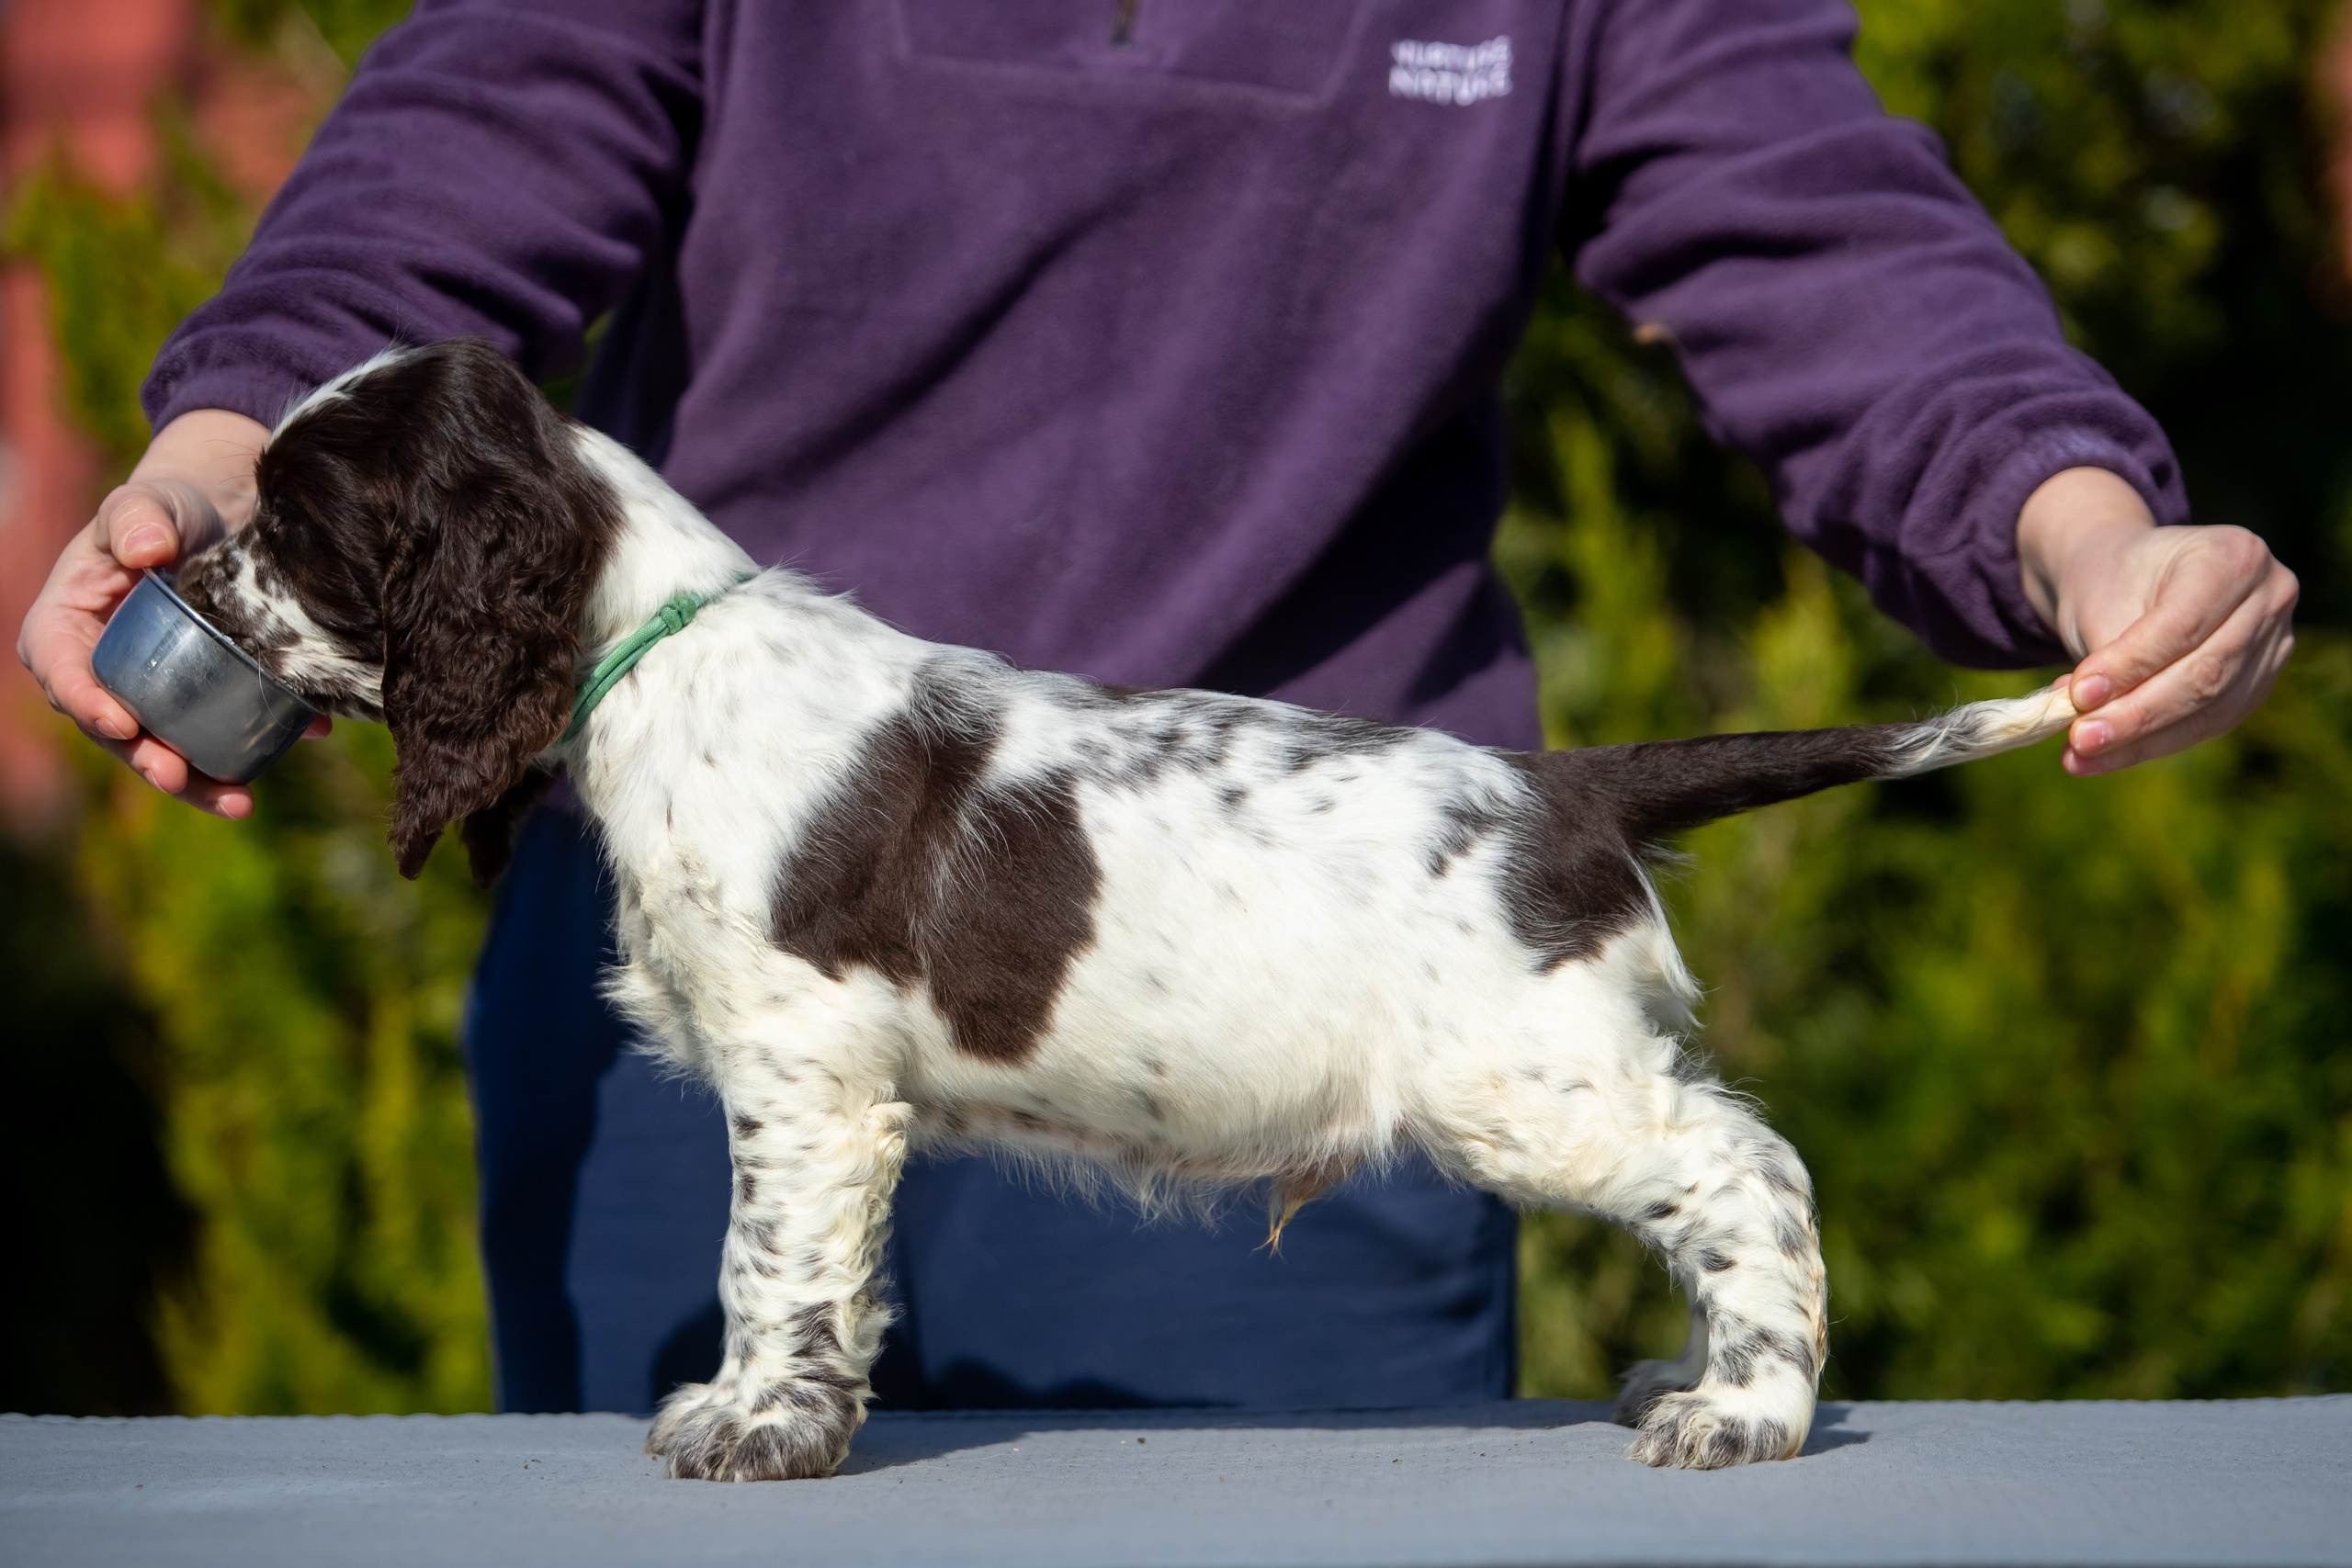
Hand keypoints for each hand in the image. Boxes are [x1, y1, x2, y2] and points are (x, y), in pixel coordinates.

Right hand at [15, 408, 309, 818]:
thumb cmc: (173, 505)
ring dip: (200, 781)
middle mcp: (105, 667)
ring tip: (238, 802)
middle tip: (177, 777)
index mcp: (69, 624)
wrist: (228, 511)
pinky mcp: (205, 695)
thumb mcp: (151, 502)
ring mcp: (156, 688)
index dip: (85, 702)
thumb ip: (138, 517)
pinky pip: (223, 729)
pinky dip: (258, 743)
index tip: (121, 723)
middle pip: (114, 726)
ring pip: (167, 744)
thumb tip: (145, 550)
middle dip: (143, 760)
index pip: (62, 670)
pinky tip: (304, 738)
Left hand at [2017, 467, 2297, 776]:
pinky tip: (2108, 756)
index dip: (2131, 667)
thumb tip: (2088, 724)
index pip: (2183, 626)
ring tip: (2081, 756)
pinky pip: (2209, 724)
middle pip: (2204, 673)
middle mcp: (2269, 597)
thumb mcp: (2101, 600)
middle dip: (2136, 715)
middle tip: (2080, 739)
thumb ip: (2106, 659)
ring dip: (2141, 740)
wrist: (2129, 575)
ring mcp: (2274, 644)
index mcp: (2233, 556)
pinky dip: (2154, 744)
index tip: (2078, 696)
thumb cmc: (2114, 579)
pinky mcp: (2258, 685)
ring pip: (2209, 709)